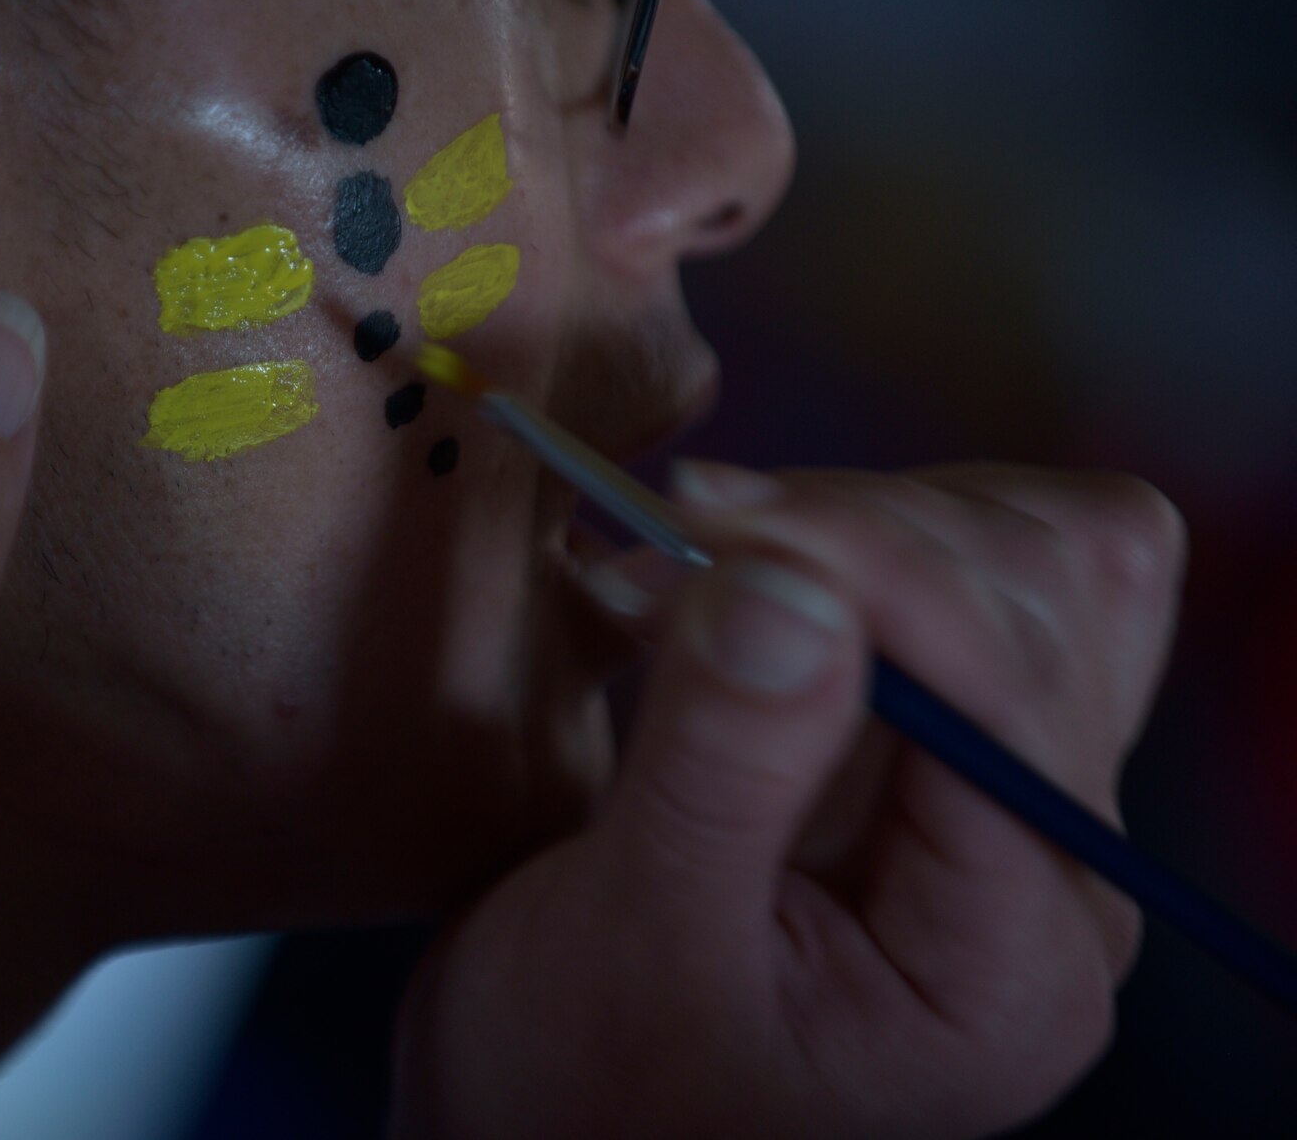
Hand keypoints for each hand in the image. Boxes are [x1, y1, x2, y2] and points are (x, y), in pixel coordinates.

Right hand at [390, 462, 1183, 1138]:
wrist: (548, 1114)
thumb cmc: (583, 1081)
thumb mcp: (634, 937)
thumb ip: (724, 767)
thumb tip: (792, 581)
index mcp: (1011, 966)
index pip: (1009, 697)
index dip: (873, 573)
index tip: (707, 516)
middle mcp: (1048, 873)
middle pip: (1042, 601)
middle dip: (851, 541)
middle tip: (673, 541)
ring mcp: (1004, 799)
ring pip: (1024, 558)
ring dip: (856, 523)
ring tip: (689, 561)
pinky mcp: (944, 745)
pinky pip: (971, 578)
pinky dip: (859, 534)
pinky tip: (740, 572)